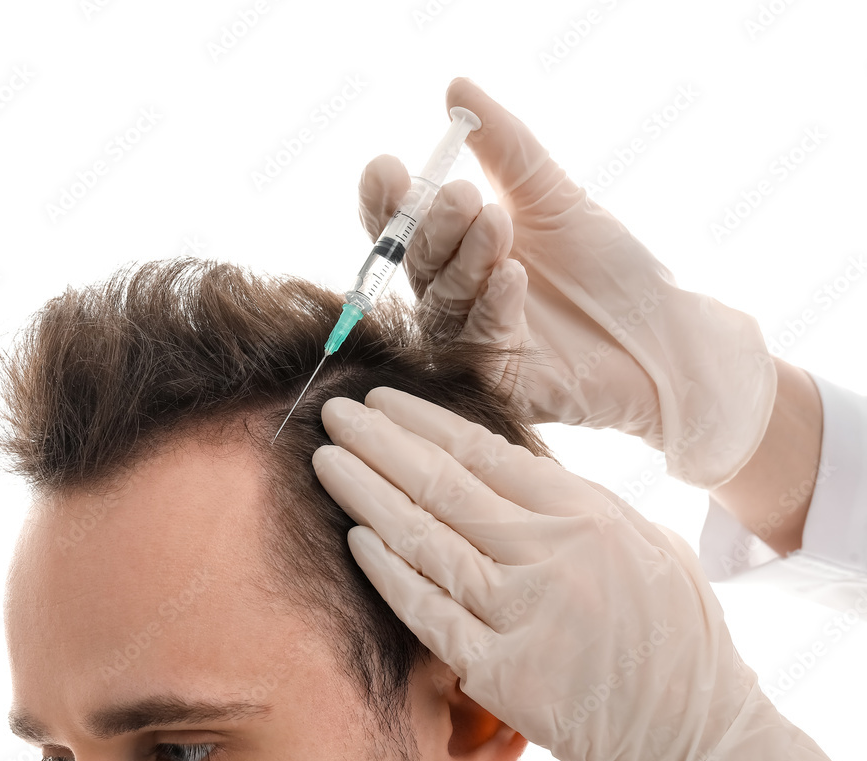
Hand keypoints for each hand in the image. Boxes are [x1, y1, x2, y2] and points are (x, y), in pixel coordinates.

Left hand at [313, 387, 862, 760]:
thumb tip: (490, 460)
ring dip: (366, 495)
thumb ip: (565, 501)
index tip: (380, 400)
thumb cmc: (670, 628)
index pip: (482, 450)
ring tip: (327, 462)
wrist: (699, 731)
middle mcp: (551, 556)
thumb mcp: (635, 538)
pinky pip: (428, 612)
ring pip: (424, 541)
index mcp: (585, 513)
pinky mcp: (504, 674)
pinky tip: (355, 538)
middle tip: (334, 414)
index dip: (421, 421)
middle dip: (378, 444)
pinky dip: (388, 573)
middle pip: (441, 485)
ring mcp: (525, 616)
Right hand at [359, 78, 775, 487]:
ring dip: (466, 259)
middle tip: (461, 195)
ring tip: (494, 221)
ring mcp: (472, 341)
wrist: (662, 331)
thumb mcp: (556, 196)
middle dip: (433, 227)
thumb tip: (458, 89)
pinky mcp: (497, 382)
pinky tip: (512, 275)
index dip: (387, 202)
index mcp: (458, 251)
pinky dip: (494, 306)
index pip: (403, 227)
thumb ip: (506, 148)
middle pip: (419, 263)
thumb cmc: (608, 266)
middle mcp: (455, 296)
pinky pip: (481, 343)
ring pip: (445, 300)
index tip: (387, 168)